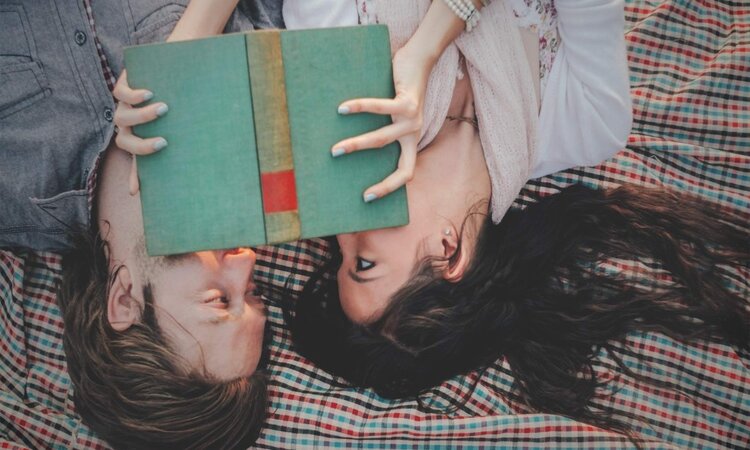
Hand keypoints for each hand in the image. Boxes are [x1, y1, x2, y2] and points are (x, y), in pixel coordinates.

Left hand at [112, 69, 168, 194]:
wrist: (161, 71)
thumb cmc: (167, 105)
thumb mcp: (167, 129)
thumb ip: (165, 151)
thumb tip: (154, 186)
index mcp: (134, 136)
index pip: (132, 157)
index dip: (135, 169)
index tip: (142, 182)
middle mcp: (126, 123)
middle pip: (124, 140)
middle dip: (142, 145)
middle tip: (164, 142)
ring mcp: (123, 104)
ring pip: (123, 117)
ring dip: (143, 116)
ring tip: (164, 109)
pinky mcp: (123, 83)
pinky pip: (120, 93)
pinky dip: (133, 96)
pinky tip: (149, 94)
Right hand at [332, 46, 431, 201]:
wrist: (420, 60)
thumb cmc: (400, 88)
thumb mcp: (393, 114)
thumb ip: (380, 126)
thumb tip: (346, 143)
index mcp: (411, 140)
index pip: (406, 172)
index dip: (390, 188)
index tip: (367, 197)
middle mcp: (414, 133)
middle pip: (393, 161)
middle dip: (371, 173)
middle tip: (343, 172)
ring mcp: (413, 119)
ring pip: (382, 139)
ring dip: (357, 145)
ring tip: (336, 149)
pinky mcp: (408, 102)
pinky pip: (381, 109)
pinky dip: (360, 108)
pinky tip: (343, 109)